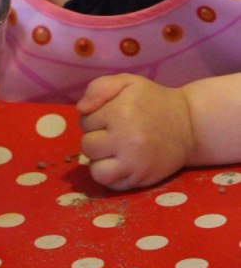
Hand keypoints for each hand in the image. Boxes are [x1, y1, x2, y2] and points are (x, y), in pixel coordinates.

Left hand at [76, 73, 194, 189]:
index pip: (84, 121)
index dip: (93, 117)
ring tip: (112, 150)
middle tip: (111, 132)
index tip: (109, 114)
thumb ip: (98, 88)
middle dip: (94, 137)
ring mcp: (134, 164)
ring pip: (96, 171)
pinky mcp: (142, 180)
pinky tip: (120, 162)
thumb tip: (80, 110)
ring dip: (99, 160)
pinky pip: (111, 186)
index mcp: (120, 112)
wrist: (188, 125)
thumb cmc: (152, 100)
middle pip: (87, 146)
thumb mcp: (127, 82)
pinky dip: (111, 175)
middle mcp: (126, 140)